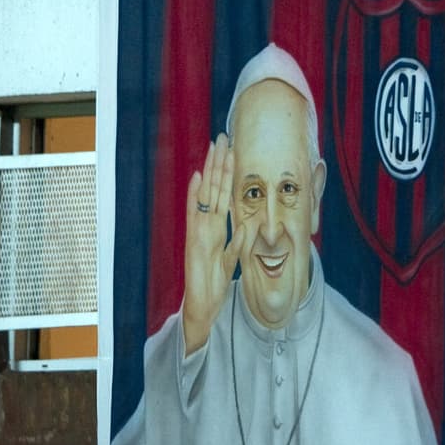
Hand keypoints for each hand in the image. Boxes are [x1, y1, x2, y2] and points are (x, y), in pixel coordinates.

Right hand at [181, 134, 240, 354]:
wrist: (201, 306)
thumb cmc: (213, 283)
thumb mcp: (232, 259)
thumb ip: (239, 241)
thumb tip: (251, 224)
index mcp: (215, 229)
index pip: (222, 196)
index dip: (227, 174)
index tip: (233, 152)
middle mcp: (205, 226)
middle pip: (213, 189)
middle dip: (218, 163)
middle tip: (222, 138)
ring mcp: (197, 231)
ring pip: (205, 194)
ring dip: (209, 171)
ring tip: (213, 149)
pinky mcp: (194, 241)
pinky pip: (195, 214)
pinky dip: (196, 196)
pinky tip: (199, 178)